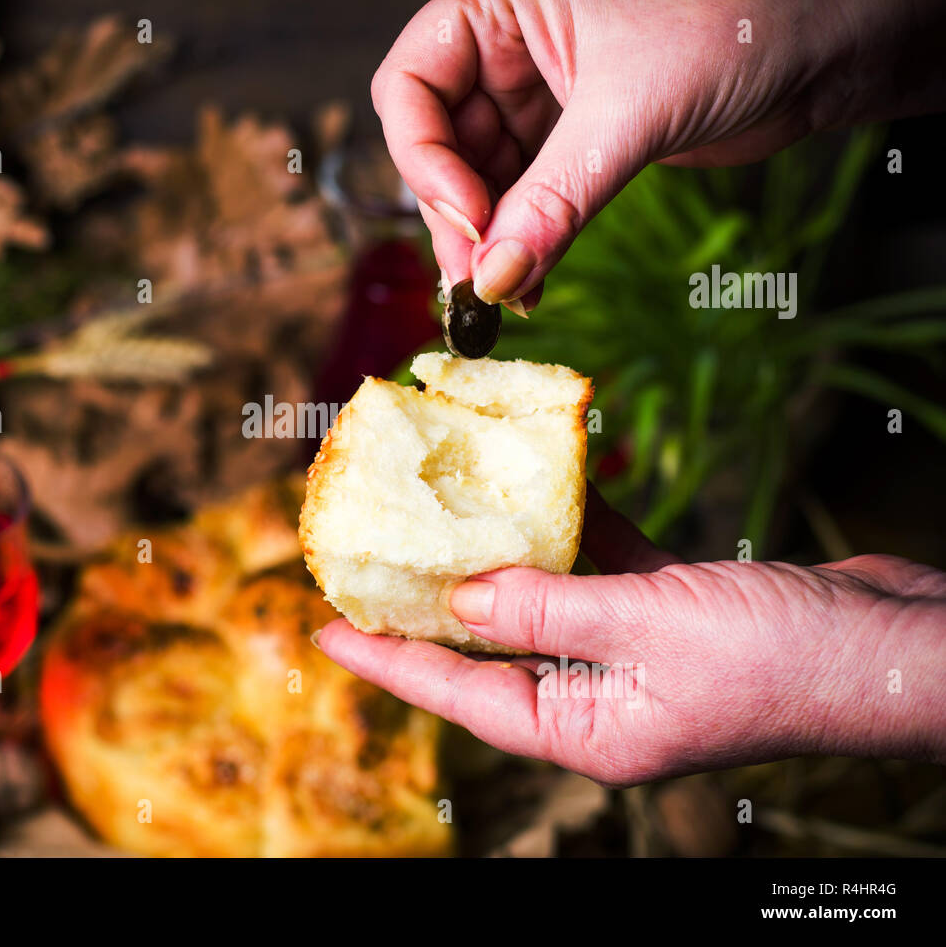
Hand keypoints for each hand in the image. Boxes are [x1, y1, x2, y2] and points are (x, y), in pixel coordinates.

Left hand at [315, 485, 945, 785]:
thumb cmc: (782, 657)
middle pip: (492, 646)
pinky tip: (548, 485)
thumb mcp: (648, 628)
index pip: (461, 694)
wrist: (896, 646)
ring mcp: (636, 653)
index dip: (389, 662)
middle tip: (373, 561)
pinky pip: (604, 568)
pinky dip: (578, 528)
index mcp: (588, 730)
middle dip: (435, 602)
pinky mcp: (672, 610)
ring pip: (545, 598)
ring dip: (503, 551)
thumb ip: (545, 609)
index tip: (326, 630)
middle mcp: (601, 698)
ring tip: (444, 510)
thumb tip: (459, 593)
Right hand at [374, 0, 945, 307]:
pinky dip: (523, 242)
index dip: (427, 159)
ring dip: (488, 241)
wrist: (822, 48)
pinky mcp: (570, 138)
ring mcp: (536, 93)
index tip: (471, 220)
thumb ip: (555, 197)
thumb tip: (494, 276)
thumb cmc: (739, 22)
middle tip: (478, 279)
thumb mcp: (632, 108)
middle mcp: (507, 43)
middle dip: (457, 214)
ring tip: (507, 291)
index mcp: (499, 0)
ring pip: (476, 179)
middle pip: (437, 141)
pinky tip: (528, 280)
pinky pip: (522, 199)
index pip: (412, 85)